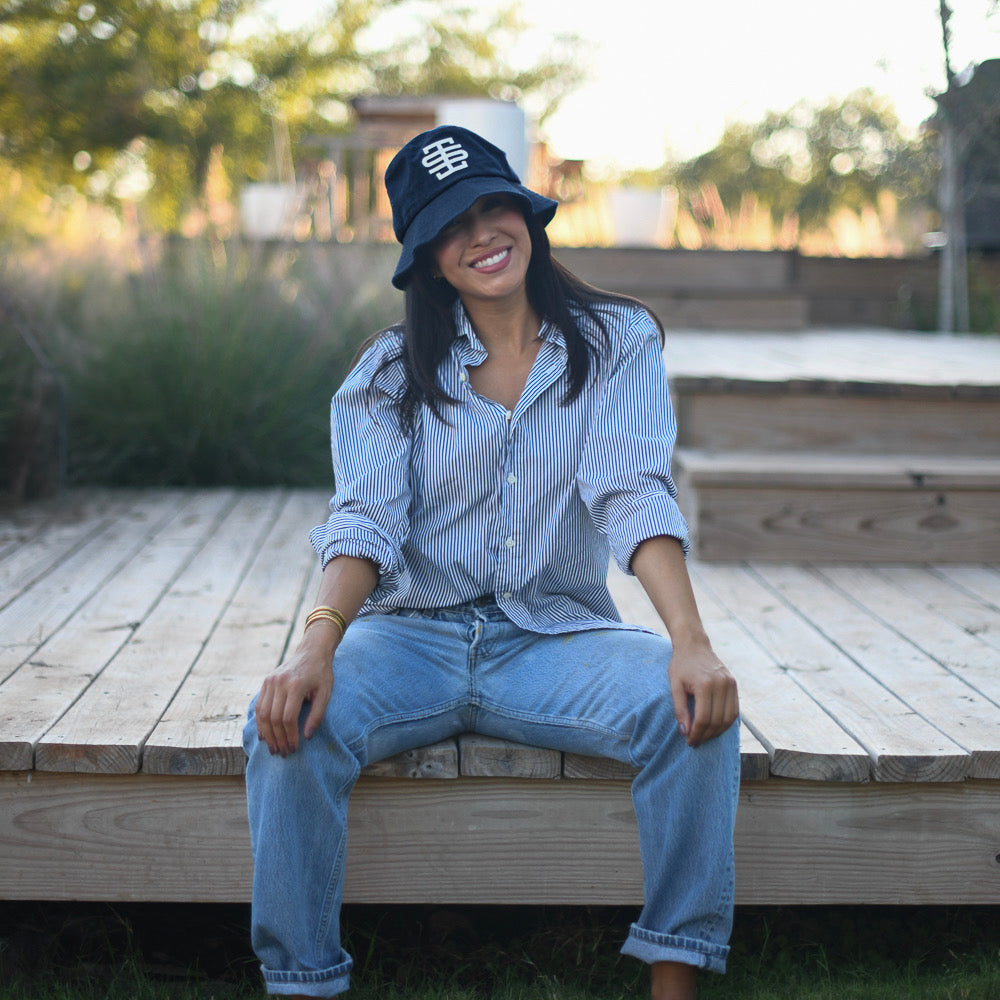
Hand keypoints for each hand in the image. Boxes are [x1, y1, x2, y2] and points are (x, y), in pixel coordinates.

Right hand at [254, 631, 336, 756]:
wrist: (311, 651)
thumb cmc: (321, 674)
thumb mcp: (325, 693)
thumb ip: (317, 715)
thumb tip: (306, 737)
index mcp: (295, 685)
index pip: (288, 718)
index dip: (290, 736)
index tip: (294, 748)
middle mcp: (279, 683)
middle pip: (274, 718)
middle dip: (278, 738)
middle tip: (283, 753)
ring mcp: (270, 681)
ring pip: (263, 714)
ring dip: (267, 734)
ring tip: (273, 748)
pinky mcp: (266, 682)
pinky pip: (259, 706)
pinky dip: (260, 722)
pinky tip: (264, 735)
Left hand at [668, 641, 738, 746]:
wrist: (694, 646)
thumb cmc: (681, 666)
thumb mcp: (675, 686)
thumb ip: (680, 709)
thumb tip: (685, 732)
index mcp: (704, 684)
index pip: (703, 718)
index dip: (696, 733)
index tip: (689, 741)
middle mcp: (721, 684)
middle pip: (717, 720)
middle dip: (706, 735)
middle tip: (696, 742)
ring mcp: (730, 684)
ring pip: (729, 718)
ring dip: (718, 732)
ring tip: (705, 737)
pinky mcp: (734, 684)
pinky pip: (734, 710)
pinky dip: (726, 722)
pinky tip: (715, 727)